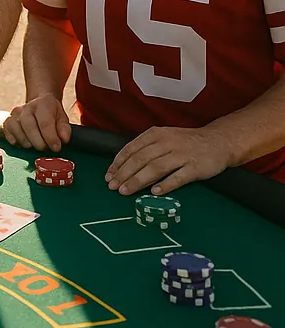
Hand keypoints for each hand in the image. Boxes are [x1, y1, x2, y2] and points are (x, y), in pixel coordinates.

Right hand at [3, 94, 71, 151]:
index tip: (56, 148)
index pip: (45, 122)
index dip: (51, 138)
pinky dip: (16, 142)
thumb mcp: (62, 118)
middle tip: (46, 148)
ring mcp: (15, 114)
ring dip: (28, 143)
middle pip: (29, 127)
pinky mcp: (7, 122)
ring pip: (18, 132)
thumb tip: (63, 139)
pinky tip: (25, 143)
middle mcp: (27, 107)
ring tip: (36, 145)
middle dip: (39, 143)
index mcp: (43, 104)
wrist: (38, 104)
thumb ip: (64, 129)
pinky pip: (8, 135)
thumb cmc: (51, 114)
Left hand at [105, 124, 233, 195]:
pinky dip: (165, 185)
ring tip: (126, 191)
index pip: (131, 149)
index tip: (108, 175)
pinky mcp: (195, 167)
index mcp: (155, 134)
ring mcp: (181, 155)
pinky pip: (178, 177)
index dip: (118, 163)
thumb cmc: (185, 142)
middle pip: (140, 159)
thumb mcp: (163, 138)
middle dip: (124, 174)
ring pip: (155, 168)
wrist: (218, 141)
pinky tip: (154, 193)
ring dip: (138, 180)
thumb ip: (145, 149)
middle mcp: (166, 143)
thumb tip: (123, 165)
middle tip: (113, 187)